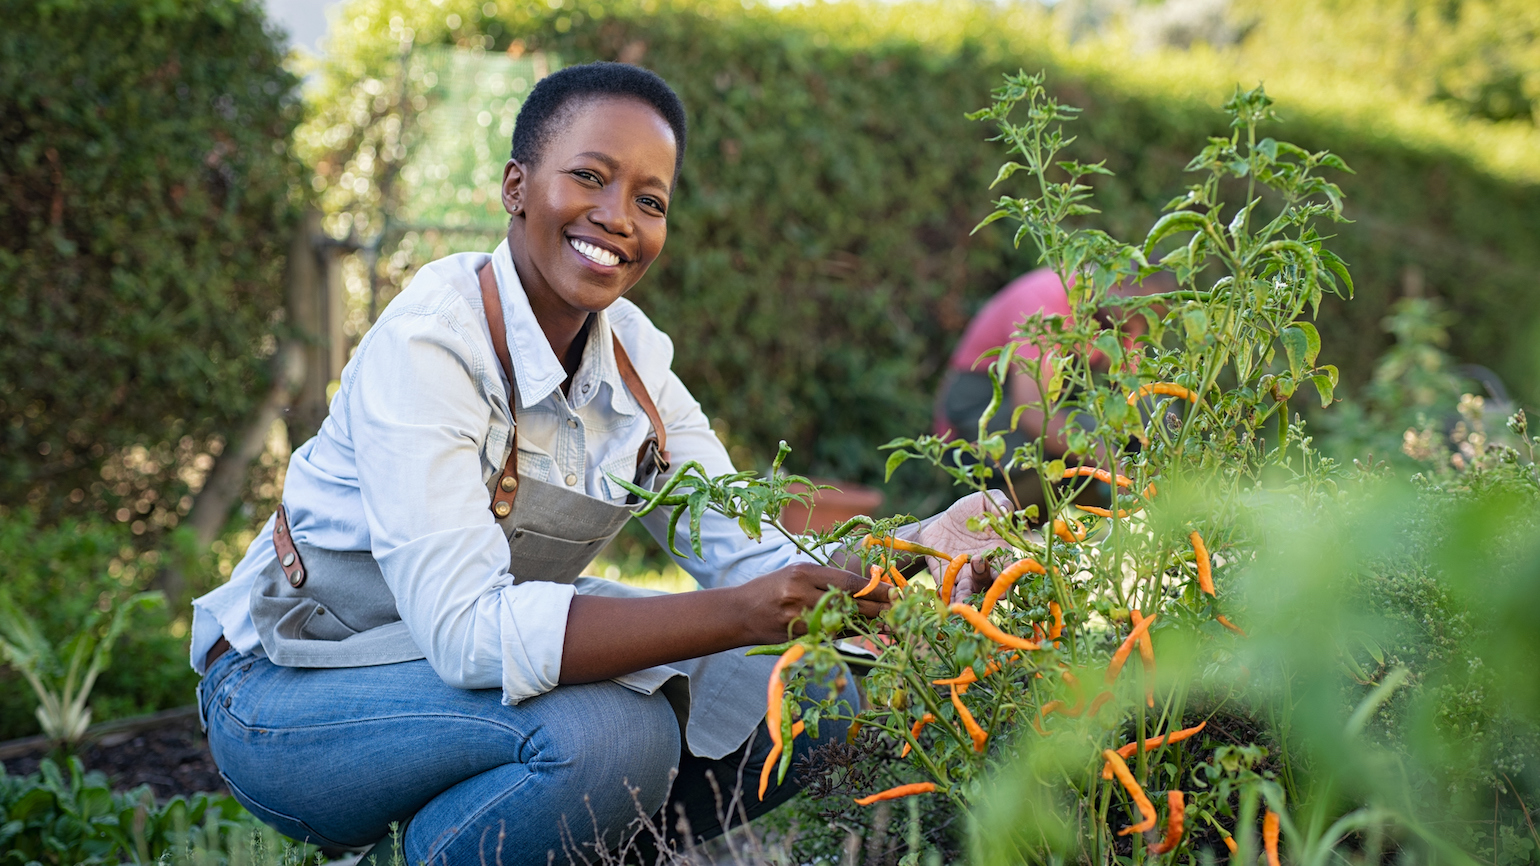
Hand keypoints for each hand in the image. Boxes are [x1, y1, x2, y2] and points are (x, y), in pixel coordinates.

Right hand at [736, 562, 890, 644]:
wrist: (739, 613)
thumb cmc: (770, 589)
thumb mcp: (796, 573)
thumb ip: (825, 580)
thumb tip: (862, 588)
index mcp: (803, 573)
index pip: (847, 582)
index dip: (874, 589)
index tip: (894, 591)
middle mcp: (801, 595)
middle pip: (850, 605)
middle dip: (877, 609)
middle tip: (898, 610)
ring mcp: (799, 620)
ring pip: (843, 624)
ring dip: (866, 624)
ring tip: (887, 622)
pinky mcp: (797, 638)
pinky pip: (830, 637)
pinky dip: (845, 633)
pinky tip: (858, 631)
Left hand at [901, 490, 1012, 603]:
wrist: (940, 522)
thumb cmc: (969, 511)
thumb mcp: (984, 501)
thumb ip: (999, 503)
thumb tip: (1006, 512)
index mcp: (999, 551)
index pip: (1008, 566)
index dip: (1010, 574)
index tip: (1009, 579)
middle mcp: (986, 568)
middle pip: (992, 583)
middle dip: (992, 587)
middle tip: (990, 586)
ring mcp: (967, 576)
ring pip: (972, 591)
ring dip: (970, 596)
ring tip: (965, 599)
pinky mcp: (948, 579)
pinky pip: (951, 592)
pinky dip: (950, 598)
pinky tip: (949, 603)